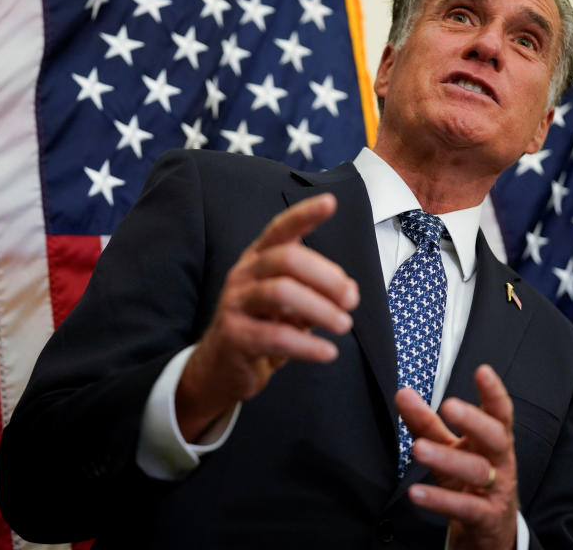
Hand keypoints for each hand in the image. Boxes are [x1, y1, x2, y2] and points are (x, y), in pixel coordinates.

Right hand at [175, 193, 358, 440]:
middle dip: (326, 276)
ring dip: (320, 308)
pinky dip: (307, 345)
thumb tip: (350, 290)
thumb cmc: (262, 329)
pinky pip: (275, 335)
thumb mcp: (293, 308)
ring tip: (343, 325)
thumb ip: (318, 294)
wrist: (221, 370)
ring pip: (280, 292)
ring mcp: (235, 303)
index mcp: (259, 259)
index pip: (280, 229)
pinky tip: (328, 352)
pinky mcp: (233, 335)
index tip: (330, 202)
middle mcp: (244, 274)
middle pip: (287, 259)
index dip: (304, 214)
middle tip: (351, 300)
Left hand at [396, 365, 517, 549]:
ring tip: (418, 448)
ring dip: (447, 458)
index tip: (482, 371)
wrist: (489, 530)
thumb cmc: (470, 480)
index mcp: (493, 440)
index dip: (494, 392)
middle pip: (495, 437)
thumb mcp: (449, 449)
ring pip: (477, 471)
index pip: (499, 413)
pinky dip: (440, 500)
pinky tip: (417, 493)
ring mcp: (496, 490)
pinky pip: (464, 507)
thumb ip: (426, 422)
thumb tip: (403, 393)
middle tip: (448, 405)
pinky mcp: (486, 517)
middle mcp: (500, 462)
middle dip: (474, 420)